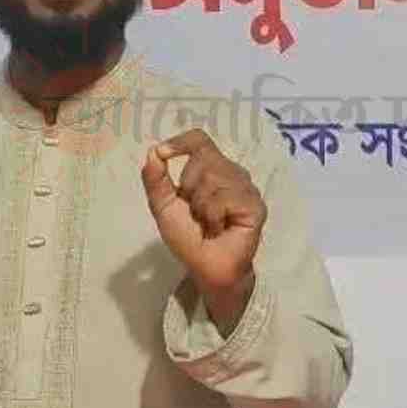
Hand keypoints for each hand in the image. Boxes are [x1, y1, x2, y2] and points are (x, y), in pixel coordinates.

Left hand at [139, 128, 264, 334]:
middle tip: (197, 213)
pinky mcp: (255, 205)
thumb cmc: (188, 238)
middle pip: (203, 158)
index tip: (163, 153)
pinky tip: (220, 229)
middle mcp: (232, 173)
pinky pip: (225, 198)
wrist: (206, 267)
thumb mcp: (164, 207)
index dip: (182, 141)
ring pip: (213, 178)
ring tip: (209, 223)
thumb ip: (156, 180)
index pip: (200, 140)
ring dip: (201, 206)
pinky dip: (214, 216)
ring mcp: (247, 188)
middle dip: (189, 188)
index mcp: (212, 169)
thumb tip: (151, 152)